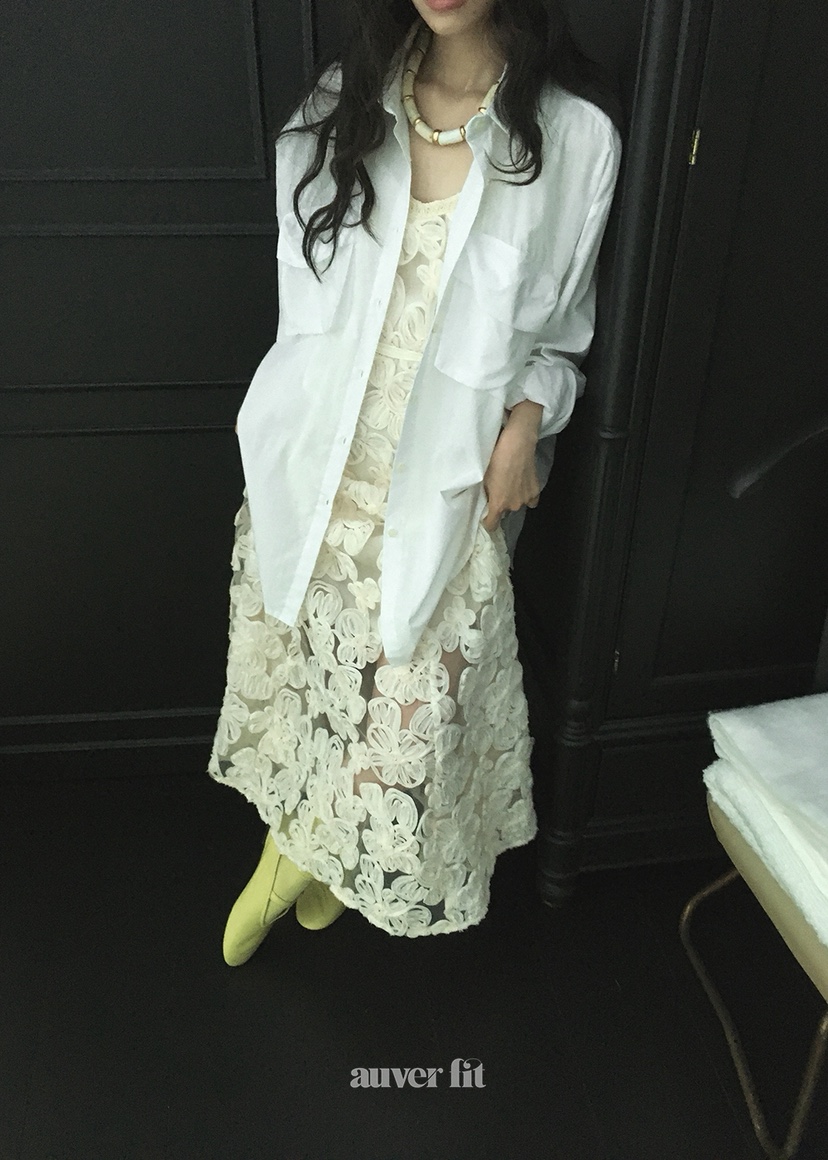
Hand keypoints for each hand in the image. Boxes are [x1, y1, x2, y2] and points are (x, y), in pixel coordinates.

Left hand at [481, 401, 541, 532]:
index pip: (492, 525)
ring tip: (512, 485)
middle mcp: (514, 506)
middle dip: (502, 504)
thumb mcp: (484, 478)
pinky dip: (527, 496)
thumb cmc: (496, 460)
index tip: (486, 517)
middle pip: (506, 512)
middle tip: (499, 490)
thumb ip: (487, 494)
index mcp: (498, 504)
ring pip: (518, 505)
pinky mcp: (535, 490)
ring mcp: (526, 499)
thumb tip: (488, 501)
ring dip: (514, 499)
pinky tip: (523, 486)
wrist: (516, 445)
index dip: (488, 523)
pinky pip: (531, 500)